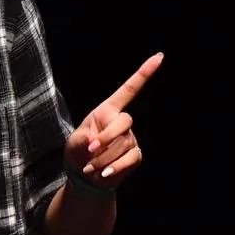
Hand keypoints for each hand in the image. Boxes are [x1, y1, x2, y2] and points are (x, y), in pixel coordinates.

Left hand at [64, 52, 163, 191]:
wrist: (85, 177)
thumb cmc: (78, 152)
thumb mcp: (75, 142)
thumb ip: (85, 139)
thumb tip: (98, 146)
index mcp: (107, 110)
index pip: (129, 89)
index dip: (144, 73)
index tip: (159, 57)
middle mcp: (122, 121)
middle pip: (125, 121)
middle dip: (106, 137)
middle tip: (90, 150)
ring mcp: (131, 138)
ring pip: (124, 144)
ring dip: (104, 158)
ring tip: (89, 167)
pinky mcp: (135, 155)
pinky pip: (130, 158)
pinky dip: (115, 167)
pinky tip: (103, 173)